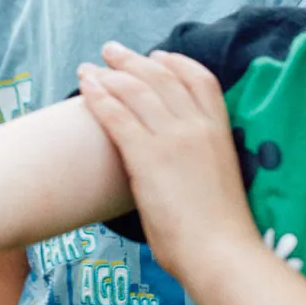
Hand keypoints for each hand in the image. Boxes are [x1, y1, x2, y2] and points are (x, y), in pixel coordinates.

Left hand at [77, 42, 257, 280]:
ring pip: (136, 91)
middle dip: (133, 61)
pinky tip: (84, 89)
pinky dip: (98, 97)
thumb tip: (176, 162)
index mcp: (220, 131)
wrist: (221, 253)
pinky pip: (117, 116)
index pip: (200, 79)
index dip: (176, 63)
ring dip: (109, 74)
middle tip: (111, 51)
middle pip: (161, 77)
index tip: (159, 55)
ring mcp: (173, 138)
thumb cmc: (219, 232)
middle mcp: (197, 126)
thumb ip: (199, 159)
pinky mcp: (148, 156)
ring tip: (89, 68)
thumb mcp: (219, 180)